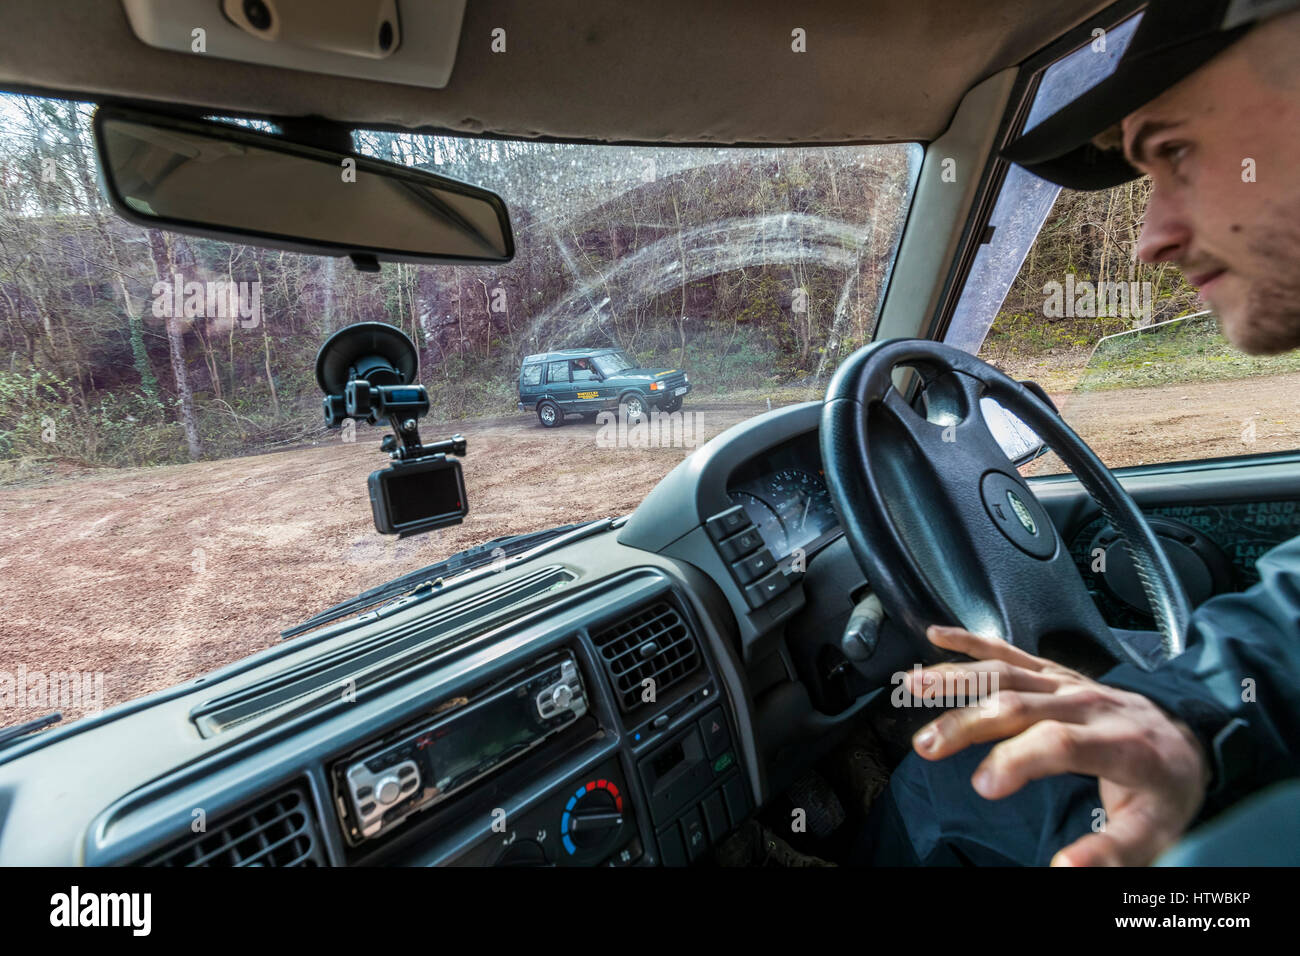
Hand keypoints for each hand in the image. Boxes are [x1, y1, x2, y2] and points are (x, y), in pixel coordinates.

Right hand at [907, 625, 1210, 865]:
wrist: (1187, 740)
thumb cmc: (1164, 790)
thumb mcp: (1154, 832)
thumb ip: (1109, 851)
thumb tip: (1062, 869)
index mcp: (1115, 743)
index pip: (1058, 742)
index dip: (1017, 760)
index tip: (982, 787)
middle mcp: (1088, 704)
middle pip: (1019, 704)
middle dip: (967, 722)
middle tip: (926, 745)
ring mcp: (1068, 684)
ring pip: (1006, 672)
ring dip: (957, 678)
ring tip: (914, 688)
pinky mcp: (1055, 674)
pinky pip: (1010, 652)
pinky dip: (971, 642)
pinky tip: (937, 638)